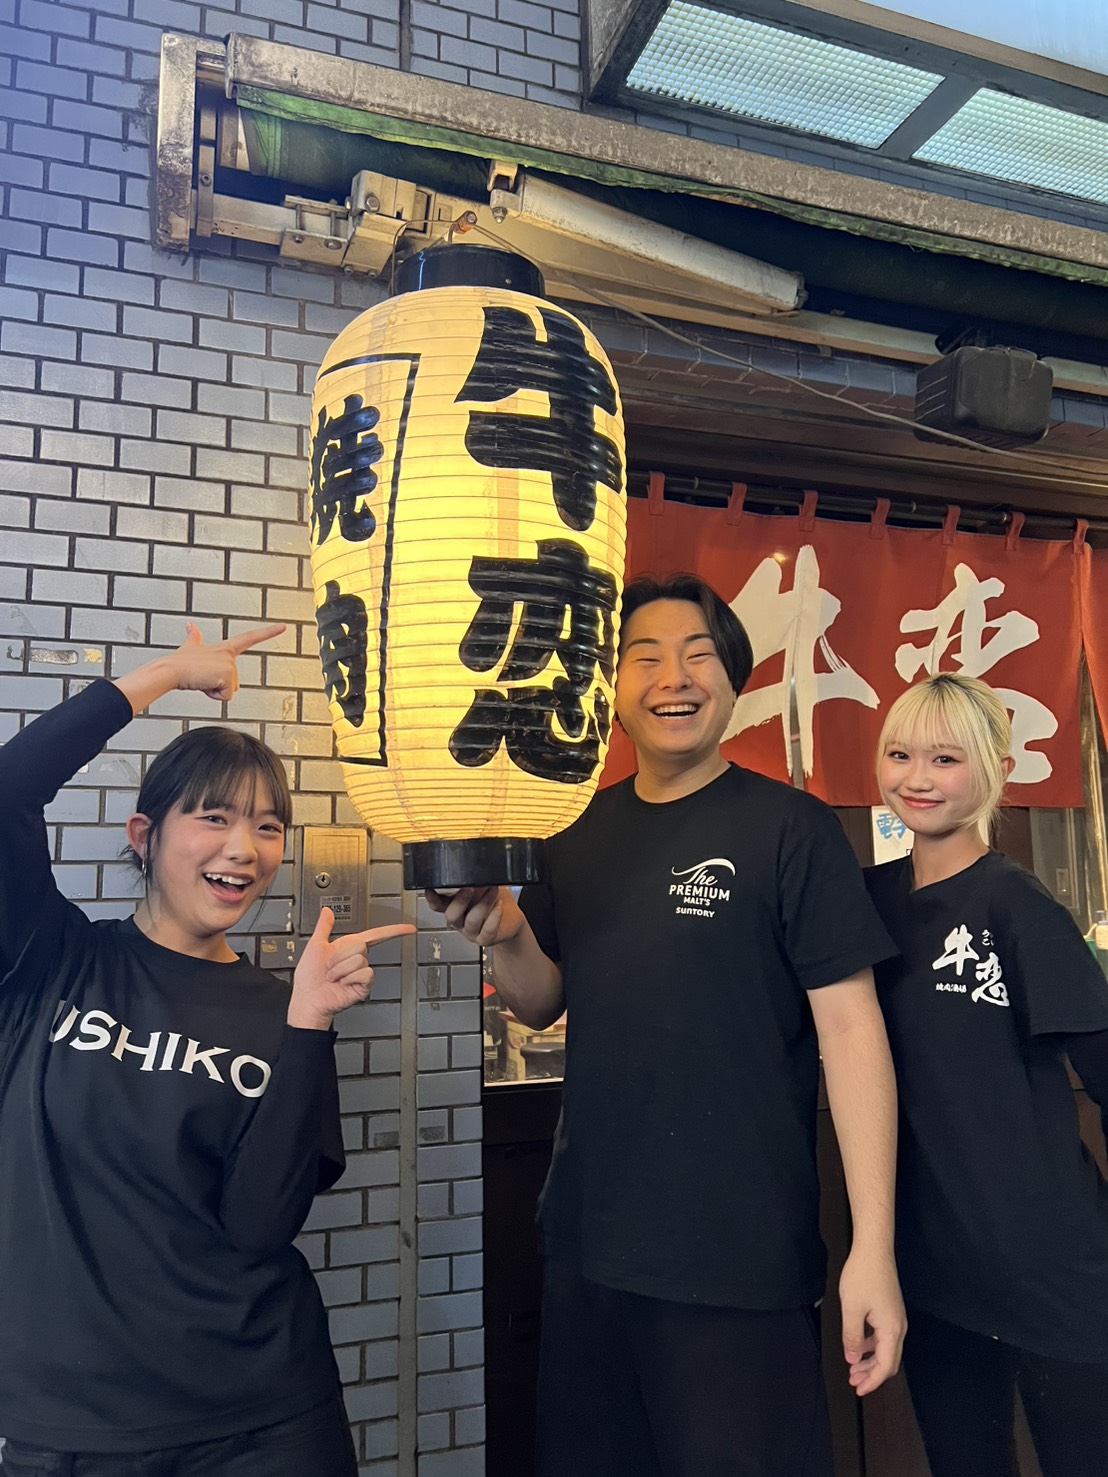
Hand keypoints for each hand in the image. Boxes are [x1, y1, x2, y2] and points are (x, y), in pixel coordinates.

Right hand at [167, 622, 286, 701]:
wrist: (169, 670)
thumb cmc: (179, 663)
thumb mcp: (190, 646)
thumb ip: (193, 637)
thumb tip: (190, 625)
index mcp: (225, 648)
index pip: (250, 638)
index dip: (268, 632)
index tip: (284, 626)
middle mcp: (230, 655)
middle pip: (234, 683)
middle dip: (218, 686)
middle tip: (202, 676)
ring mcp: (229, 664)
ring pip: (230, 691)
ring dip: (214, 690)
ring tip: (201, 679)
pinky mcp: (227, 676)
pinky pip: (226, 697)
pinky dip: (213, 695)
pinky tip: (203, 684)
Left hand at [288, 907, 415, 1030]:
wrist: (308, 999)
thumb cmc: (309, 977)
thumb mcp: (315, 945)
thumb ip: (323, 926)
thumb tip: (326, 911)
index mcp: (348, 947)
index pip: (376, 935)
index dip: (394, 931)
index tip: (409, 928)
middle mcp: (357, 959)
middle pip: (362, 945)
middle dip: (341, 955)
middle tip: (330, 966)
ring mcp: (362, 973)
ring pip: (360, 960)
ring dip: (341, 969)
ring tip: (334, 977)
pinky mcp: (364, 986)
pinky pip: (364, 973)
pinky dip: (350, 978)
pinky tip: (342, 983)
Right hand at [424, 886, 524, 947]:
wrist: (511, 919)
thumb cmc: (494, 900)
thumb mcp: (482, 886)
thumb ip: (474, 879)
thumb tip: (472, 866)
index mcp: (454, 906)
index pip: (437, 905)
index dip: (432, 898)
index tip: (431, 889)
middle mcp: (460, 920)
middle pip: (451, 915)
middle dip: (461, 900)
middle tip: (471, 887)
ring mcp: (471, 932)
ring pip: (471, 921)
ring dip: (483, 903)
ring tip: (492, 890)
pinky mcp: (485, 938)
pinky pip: (487, 930)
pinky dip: (494, 916)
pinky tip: (499, 906)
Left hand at [840, 1248, 905, 1396]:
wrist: (875, 1249)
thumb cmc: (861, 1277)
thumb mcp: (851, 1309)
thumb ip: (853, 1337)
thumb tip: (854, 1360)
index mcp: (892, 1331)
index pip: (885, 1367)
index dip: (872, 1382)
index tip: (857, 1390)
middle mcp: (899, 1328)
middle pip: (889, 1362)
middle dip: (872, 1375)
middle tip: (853, 1381)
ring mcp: (897, 1319)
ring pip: (887, 1350)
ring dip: (872, 1361)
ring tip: (854, 1367)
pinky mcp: (892, 1311)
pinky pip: (885, 1338)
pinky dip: (874, 1347)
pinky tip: (860, 1345)